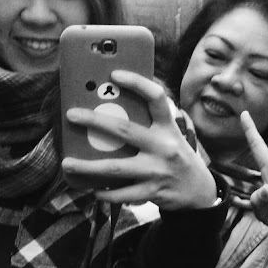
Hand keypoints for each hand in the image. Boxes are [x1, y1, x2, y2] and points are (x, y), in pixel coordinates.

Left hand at [61, 70, 217, 210]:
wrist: (201, 192)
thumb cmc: (178, 157)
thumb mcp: (171, 136)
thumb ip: (150, 125)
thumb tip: (112, 111)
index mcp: (168, 128)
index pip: (156, 98)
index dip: (136, 83)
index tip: (114, 75)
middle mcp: (164, 146)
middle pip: (124, 130)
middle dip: (94, 121)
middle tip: (71, 115)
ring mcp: (158, 171)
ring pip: (116, 168)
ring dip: (88, 166)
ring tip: (67, 162)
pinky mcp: (153, 192)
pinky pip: (122, 193)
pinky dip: (104, 192)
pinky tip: (92, 189)